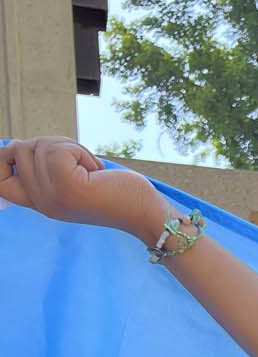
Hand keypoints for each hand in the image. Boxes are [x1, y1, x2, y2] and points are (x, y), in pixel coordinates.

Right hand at [0, 136, 165, 241]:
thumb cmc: (114, 192)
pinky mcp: (66, 186)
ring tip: (90, 169)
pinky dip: (80, 150)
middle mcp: (41, 203)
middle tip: (79, 162)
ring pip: (39, 145)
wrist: (143, 213)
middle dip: (50, 143)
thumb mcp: (71, 180)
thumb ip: (45, 166)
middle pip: (17, 149)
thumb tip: (14, 145)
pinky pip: (58, 149)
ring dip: (69, 146)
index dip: (1, 160)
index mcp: (40, 202)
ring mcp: (51, 197)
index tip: (18, 154)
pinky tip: (96, 171)